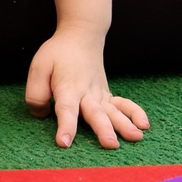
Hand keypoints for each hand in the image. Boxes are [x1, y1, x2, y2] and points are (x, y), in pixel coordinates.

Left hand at [23, 26, 146, 150]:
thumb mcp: (38, 67)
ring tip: (136, 137)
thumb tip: (43, 115)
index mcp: (68, 88)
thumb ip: (36, 93)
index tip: (64, 142)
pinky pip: (124, 104)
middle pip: (95, 113)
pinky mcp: (107, 95)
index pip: (66, 109)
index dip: (66, 126)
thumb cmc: (57, 53)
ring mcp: (100, 94)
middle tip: (110, 144)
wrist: (81, 36)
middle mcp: (87, 92)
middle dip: (103, 129)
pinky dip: (135, 113)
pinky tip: (144, 125)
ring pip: (113, 111)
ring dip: (125, 124)